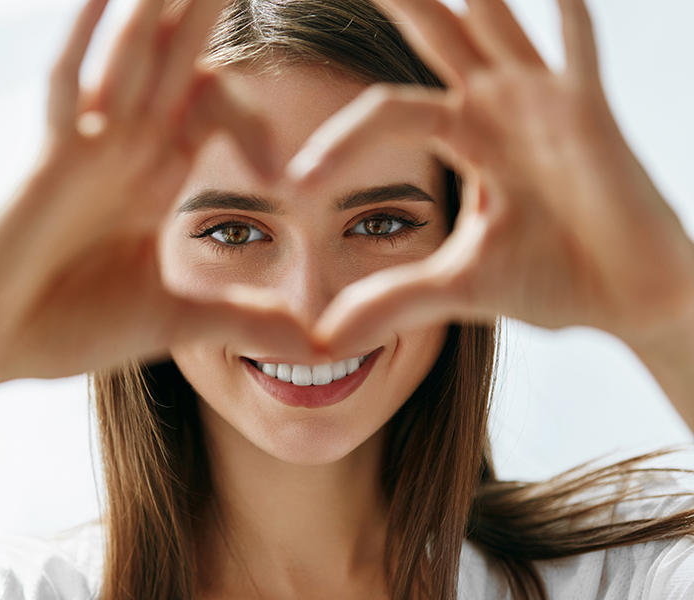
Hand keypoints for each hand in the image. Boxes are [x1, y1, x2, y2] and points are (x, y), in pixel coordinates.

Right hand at [0, 0, 314, 386]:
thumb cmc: (68, 327)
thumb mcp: (176, 321)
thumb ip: (244, 322)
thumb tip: (318, 347)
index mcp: (155, 175)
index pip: (211, 107)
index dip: (252, 121)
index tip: (281, 179)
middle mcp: (125, 148)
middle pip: (176, 59)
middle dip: (206, 10)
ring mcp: (87, 149)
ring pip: (131, 56)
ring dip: (159, 9)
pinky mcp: (50, 164)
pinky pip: (66, 88)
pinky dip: (85, 42)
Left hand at [287, 0, 693, 358]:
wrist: (630, 300)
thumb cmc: (555, 279)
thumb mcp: (456, 288)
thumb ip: (391, 301)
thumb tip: (322, 341)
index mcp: (465, 135)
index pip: (385, 112)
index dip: (339, 143)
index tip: (295, 185)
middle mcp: (499, 107)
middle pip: (436, 36)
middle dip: (401, 1)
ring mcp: (546, 104)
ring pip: (496, 27)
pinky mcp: (592, 118)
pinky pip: (579, 57)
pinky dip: (571, 23)